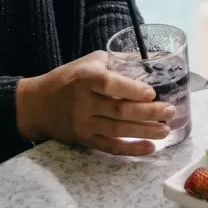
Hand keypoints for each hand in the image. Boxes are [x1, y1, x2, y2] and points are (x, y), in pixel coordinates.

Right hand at [16, 51, 175, 156]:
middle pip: (119, 109)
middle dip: (147, 112)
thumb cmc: (69, 78)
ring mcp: (84, 124)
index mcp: (85, 78)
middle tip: (170, 111)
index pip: (109, 84)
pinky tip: (150, 148)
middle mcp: (84, 102)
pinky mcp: (85, 140)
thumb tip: (154, 58)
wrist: (38, 104)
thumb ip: (119, 60)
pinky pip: (110, 147)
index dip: (130, 89)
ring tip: (166, 130)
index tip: (151, 92)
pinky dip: (131, 149)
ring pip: (118, 129)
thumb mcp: (91, 61)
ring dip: (144, 131)